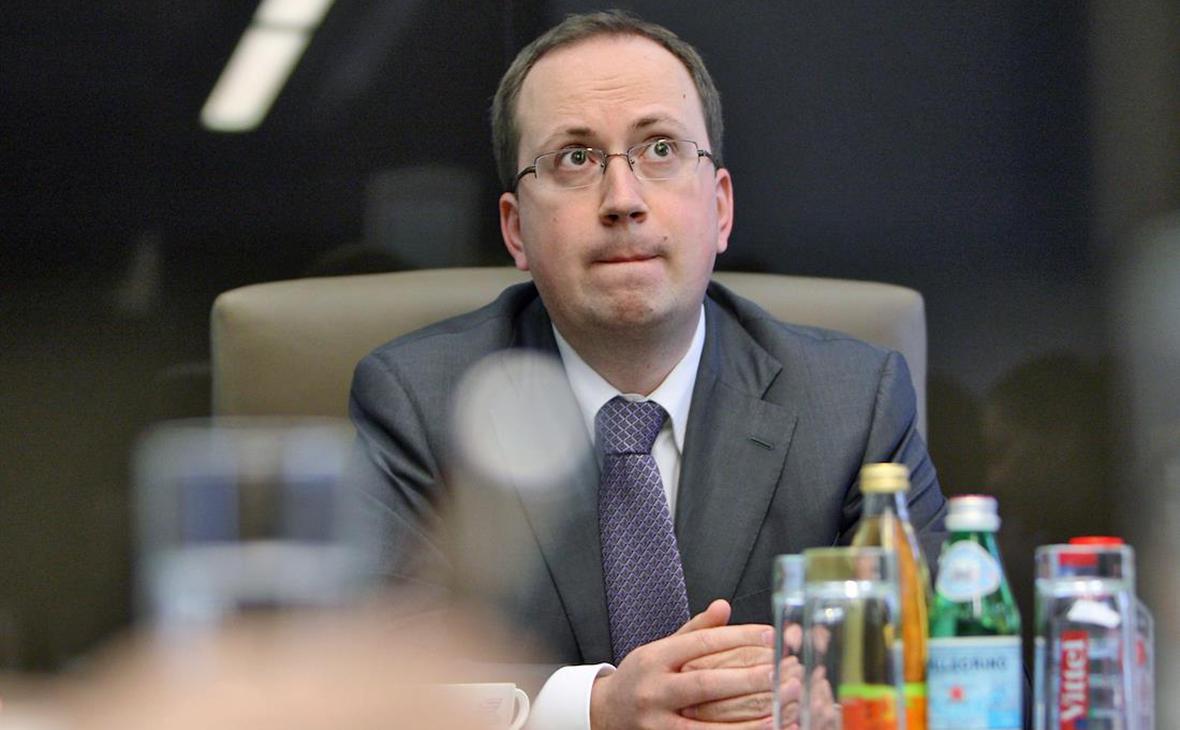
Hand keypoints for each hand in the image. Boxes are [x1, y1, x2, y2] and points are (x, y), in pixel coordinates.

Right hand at [589, 599, 773, 729]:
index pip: (700, 643)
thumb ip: (695, 630)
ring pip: (706, 725)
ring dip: (747, 721)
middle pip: (705, 683)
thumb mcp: (661, 648)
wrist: (604, 714)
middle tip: (780, 671)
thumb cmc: (641, 677)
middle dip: (746, 679)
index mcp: (654, 658)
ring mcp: (657, 722)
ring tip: (779, 710)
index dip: (737, 637)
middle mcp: (653, 689)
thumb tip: (724, 607)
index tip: (769, 635)